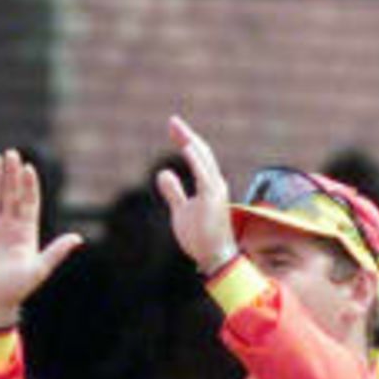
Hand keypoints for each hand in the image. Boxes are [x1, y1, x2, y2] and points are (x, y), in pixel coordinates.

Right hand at [0, 149, 81, 327]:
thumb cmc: (16, 289)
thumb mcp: (39, 269)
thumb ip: (56, 252)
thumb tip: (78, 238)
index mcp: (25, 232)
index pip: (28, 202)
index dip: (29, 185)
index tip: (29, 167)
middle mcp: (8, 226)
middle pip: (10, 194)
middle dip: (10, 175)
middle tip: (11, 153)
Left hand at [156, 115, 237, 273]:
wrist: (215, 257)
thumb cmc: (200, 237)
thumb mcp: (181, 210)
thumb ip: (174, 191)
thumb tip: (163, 173)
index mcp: (208, 184)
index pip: (196, 157)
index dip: (185, 141)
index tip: (173, 128)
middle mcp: (215, 183)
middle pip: (200, 152)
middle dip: (186, 135)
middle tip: (172, 120)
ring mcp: (216, 189)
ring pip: (204, 158)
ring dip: (190, 141)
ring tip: (176, 127)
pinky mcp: (213, 198)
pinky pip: (204, 174)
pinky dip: (195, 159)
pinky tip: (185, 147)